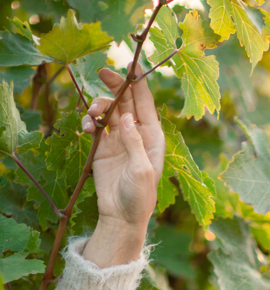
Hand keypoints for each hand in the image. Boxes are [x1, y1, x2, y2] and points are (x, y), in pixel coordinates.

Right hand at [82, 66, 164, 229]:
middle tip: (103, 72)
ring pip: (109, 109)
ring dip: (99, 106)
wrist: (121, 216)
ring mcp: (119, 138)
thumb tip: (127, 117)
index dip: (138, 80)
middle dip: (115, 84)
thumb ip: (134, 143)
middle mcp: (136, 132)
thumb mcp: (141, 171)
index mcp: (152, 136)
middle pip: (126, 99)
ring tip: (92, 116)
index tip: (131, 61)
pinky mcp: (103, 146)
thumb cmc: (139, 197)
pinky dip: (90, 120)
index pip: (145, 101)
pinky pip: (96, 124)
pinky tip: (87, 127)